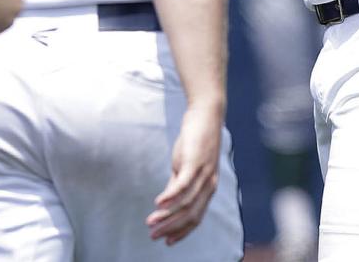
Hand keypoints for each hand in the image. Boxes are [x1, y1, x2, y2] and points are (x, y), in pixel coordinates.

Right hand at [146, 102, 222, 245]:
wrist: (206, 115)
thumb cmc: (195, 140)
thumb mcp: (185, 165)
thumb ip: (177, 183)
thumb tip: (166, 202)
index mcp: (207, 188)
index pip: (195, 218)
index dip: (181, 232)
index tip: (167, 242)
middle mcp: (208, 184)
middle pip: (190, 214)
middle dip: (170, 228)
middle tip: (153, 236)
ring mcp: (203, 173)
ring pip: (185, 203)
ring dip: (166, 215)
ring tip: (151, 222)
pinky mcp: (194, 161)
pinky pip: (182, 184)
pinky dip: (170, 196)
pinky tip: (157, 204)